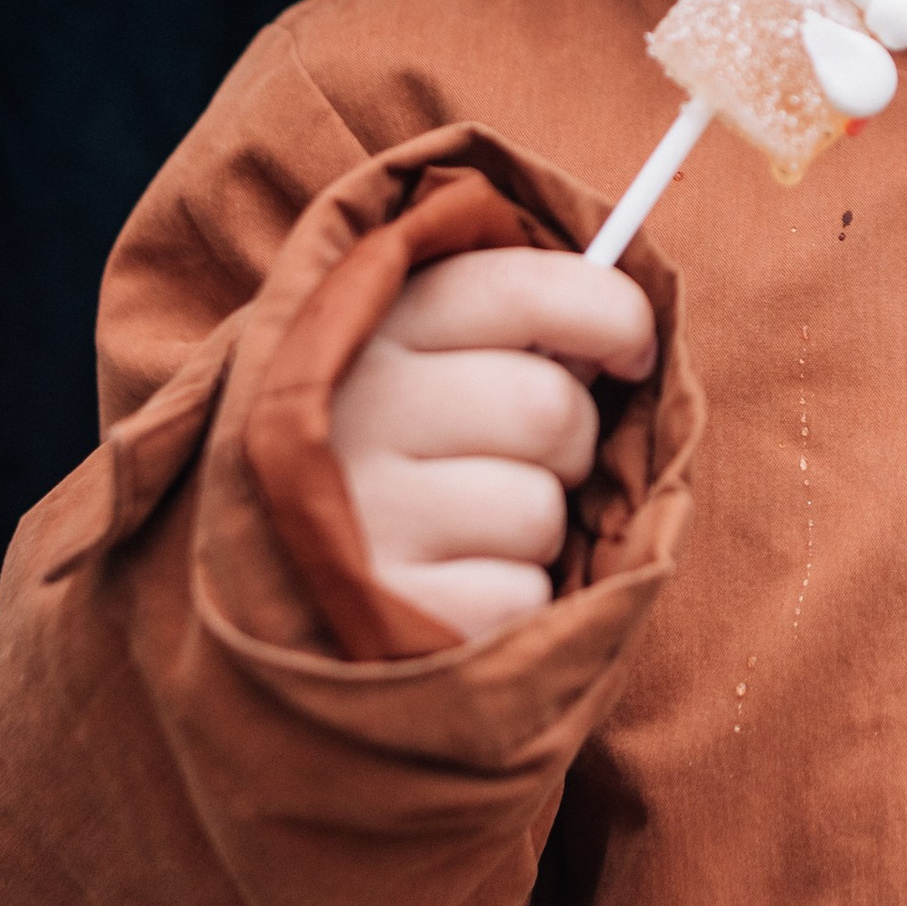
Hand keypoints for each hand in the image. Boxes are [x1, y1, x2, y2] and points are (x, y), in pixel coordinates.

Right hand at [330, 248, 658, 641]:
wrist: (275, 577)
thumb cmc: (395, 441)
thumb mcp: (425, 348)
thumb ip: (515, 312)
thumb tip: (631, 302)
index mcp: (374, 324)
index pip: (526, 291)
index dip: (612, 316)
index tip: (630, 354)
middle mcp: (354, 411)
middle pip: (550, 409)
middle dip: (571, 441)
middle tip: (528, 458)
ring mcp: (360, 518)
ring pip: (539, 510)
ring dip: (536, 527)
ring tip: (472, 525)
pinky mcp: (381, 614)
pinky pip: (518, 595)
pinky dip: (510, 596)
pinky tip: (451, 584)